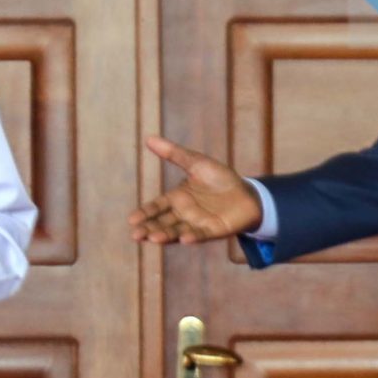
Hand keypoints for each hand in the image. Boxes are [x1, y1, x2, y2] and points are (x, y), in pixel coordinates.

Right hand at [131, 135, 261, 245]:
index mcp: (177, 199)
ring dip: (166, 235)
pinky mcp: (214, 230)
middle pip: (162, 222)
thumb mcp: (196, 162)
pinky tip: (184, 239)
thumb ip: (174, 153)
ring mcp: (198, 223)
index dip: (145, 213)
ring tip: (153, 238)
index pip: (157, 207)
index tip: (131, 219)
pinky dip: (193, 237)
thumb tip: (149, 138)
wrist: (247, 192)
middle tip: (135, 235)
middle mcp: (184, 213)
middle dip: (149, 228)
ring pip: (178, 230)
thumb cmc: (220, 178)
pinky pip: (202, 234)